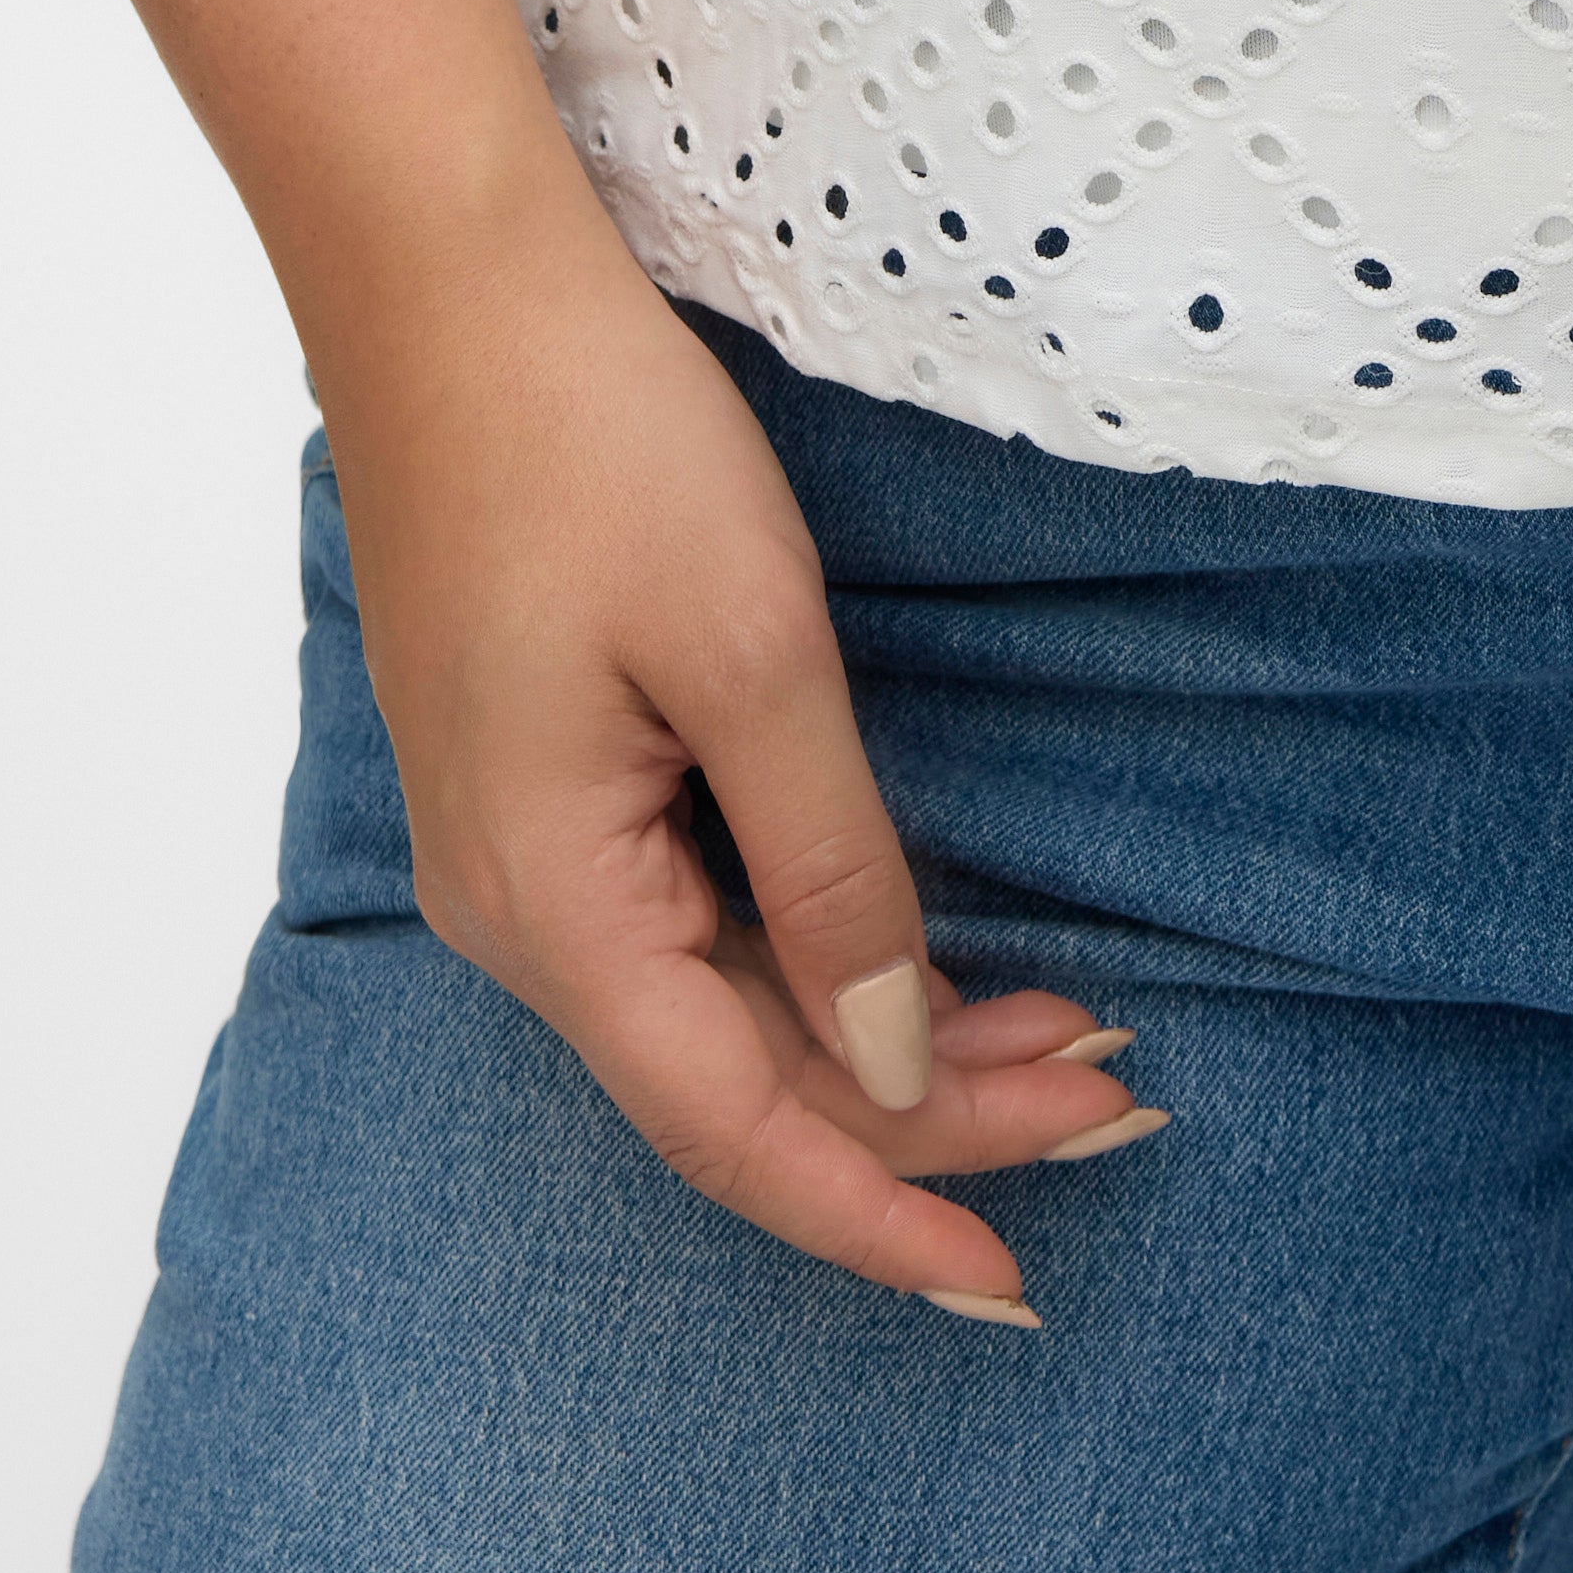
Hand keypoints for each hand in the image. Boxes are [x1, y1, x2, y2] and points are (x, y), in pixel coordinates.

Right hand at [312, 181, 1166, 1310]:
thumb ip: (830, 871)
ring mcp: (528, 852)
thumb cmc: (595, 446)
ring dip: (894, 1045)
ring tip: (1070, 1048)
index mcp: (551, 904)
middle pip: (742, 1085)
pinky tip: (923, 964)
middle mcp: (522, 913)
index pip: (738, 1131)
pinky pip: (697, 934)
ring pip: (726, 1016)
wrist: (451, 291)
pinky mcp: (553, 788)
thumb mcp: (753, 654)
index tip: (1018, 1281)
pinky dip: (826, 965)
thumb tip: (897, 1057)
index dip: (885, 1210)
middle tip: (1120, 1110)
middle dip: (934, 1121)